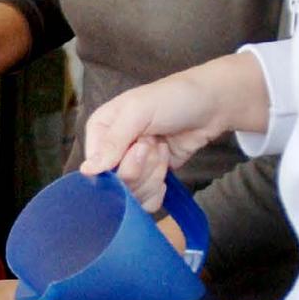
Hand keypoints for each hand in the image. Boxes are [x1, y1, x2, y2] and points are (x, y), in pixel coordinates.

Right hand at [81, 56, 267, 205]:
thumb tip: (87, 171)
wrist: (211, 106)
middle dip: (142, 167)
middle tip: (156, 144)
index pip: (96, 167)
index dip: (120, 164)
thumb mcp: (139, 111)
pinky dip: (158, 189)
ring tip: (164, 149)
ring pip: (132, 195)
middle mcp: (111, 152)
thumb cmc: (173, 99)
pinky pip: (145, 201)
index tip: (141, 145)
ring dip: (153, 175)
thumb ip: (113, 141)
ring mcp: (131, 167)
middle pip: (115, 184)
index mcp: (100, 130)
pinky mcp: (150, 180)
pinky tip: (167, 167)